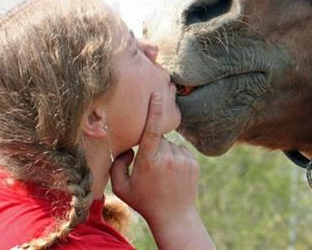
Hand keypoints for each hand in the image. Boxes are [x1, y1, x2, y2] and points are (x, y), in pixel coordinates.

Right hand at [110, 93, 212, 248]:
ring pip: (170, 145)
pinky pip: (181, 151)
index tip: (157, 94)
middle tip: (150, 168)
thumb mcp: (121, 188)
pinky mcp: (194, 162)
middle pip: (158, 139)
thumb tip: (126, 148)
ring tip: (162, 175)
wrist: (174, 216)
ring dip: (165, 153)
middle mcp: (168, 158)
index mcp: (149, 162)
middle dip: (152, 147)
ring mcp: (183, 160)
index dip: (154, 111)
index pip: (151, 130)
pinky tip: (173, 175)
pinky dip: (175, 158)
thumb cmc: (144, 201)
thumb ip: (117, 165)